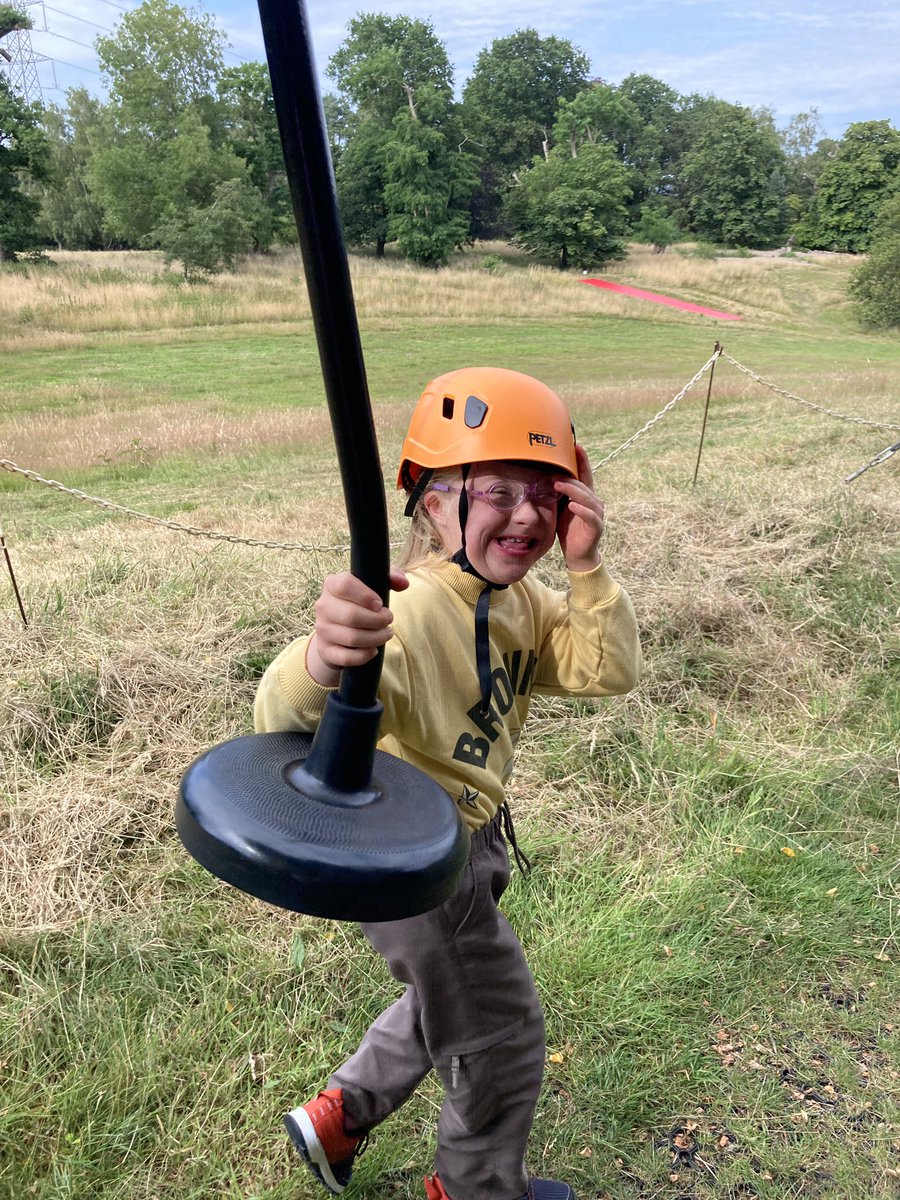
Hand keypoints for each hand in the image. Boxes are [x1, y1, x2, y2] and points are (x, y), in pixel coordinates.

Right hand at [306, 567, 408, 686]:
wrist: (337, 630)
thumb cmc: (361, 603)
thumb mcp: (374, 586)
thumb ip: (391, 577)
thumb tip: (403, 583)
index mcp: (332, 585)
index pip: (345, 585)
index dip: (366, 596)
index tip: (379, 604)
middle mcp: (323, 606)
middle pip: (351, 615)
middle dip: (378, 620)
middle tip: (388, 620)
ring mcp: (322, 629)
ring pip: (352, 638)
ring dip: (376, 638)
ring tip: (386, 634)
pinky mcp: (325, 650)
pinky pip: (347, 657)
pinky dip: (365, 655)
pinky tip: (373, 650)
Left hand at [554, 444, 603, 571]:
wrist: (577, 554)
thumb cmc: (568, 529)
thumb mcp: (560, 508)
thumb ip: (556, 493)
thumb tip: (540, 477)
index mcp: (585, 495)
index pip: (584, 474)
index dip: (581, 461)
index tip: (576, 446)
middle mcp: (594, 502)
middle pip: (583, 484)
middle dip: (569, 477)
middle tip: (553, 472)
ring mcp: (596, 514)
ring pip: (586, 498)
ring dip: (572, 490)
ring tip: (558, 485)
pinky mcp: (596, 527)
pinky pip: (590, 516)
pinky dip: (581, 510)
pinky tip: (572, 506)